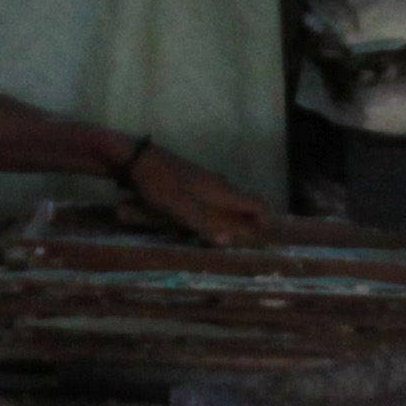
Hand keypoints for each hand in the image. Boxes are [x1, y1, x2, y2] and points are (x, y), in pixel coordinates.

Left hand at [125, 142, 272, 247]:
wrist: (140, 161)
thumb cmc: (162, 185)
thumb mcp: (181, 209)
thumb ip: (204, 226)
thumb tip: (228, 242)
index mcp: (222, 191)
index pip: (257, 203)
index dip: (265, 221)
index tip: (262, 239)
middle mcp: (219, 185)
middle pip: (244, 205)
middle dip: (246, 224)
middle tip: (241, 244)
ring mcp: (206, 182)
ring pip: (226, 204)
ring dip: (226, 221)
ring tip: (216, 239)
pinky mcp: (193, 183)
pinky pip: (210, 202)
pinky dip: (209, 215)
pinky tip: (191, 228)